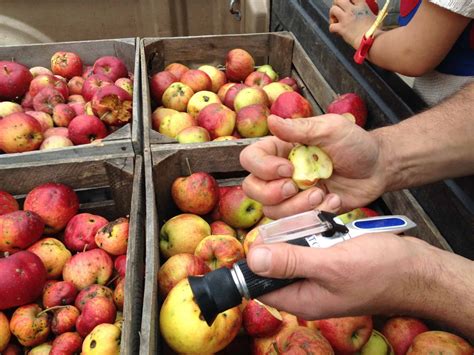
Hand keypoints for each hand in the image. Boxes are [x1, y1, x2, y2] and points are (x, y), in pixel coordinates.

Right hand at [239, 114, 387, 218]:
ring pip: (271, 210)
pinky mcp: (305, 211)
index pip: (251, 158)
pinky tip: (332, 201)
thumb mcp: (331, 129)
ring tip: (320, 194)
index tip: (288, 168)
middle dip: (270, 192)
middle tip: (293, 186)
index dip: (262, 167)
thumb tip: (271, 120)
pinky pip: (294, 222)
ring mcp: (292, 195)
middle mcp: (280, 173)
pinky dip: (312, 214)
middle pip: (252, 188)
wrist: (378, 169)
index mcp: (281, 149)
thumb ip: (300, 128)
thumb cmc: (355, 144)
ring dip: (295, 206)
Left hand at [246, 233, 432, 319]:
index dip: (257, 260)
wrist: (420, 269)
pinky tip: (333, 224)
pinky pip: (317, 245)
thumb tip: (254, 259)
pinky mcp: (335, 262)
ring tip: (322, 223)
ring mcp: (323, 275)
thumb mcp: (331, 264)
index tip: (265, 234)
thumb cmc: (382, 271)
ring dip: (306, 233)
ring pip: (298, 250)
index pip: (262, 285)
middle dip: (285, 240)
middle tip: (300, 224)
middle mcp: (309, 290)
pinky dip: (322, 232)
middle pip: (278, 263)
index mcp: (303, 299)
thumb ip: (291, 261)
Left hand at [329, 0, 376, 48]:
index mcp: (361, 6)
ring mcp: (346, 19)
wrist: (372, 40)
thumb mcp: (377, 17)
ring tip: (335, 20)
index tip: (347, 2)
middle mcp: (352, 10)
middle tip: (337, 9)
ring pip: (333, 9)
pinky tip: (335, 31)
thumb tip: (376, 7)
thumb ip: (374, 11)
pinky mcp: (341, 28)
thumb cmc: (376, 30)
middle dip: (336, 3)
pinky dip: (332, 28)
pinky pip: (331, 26)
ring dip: (332, 15)